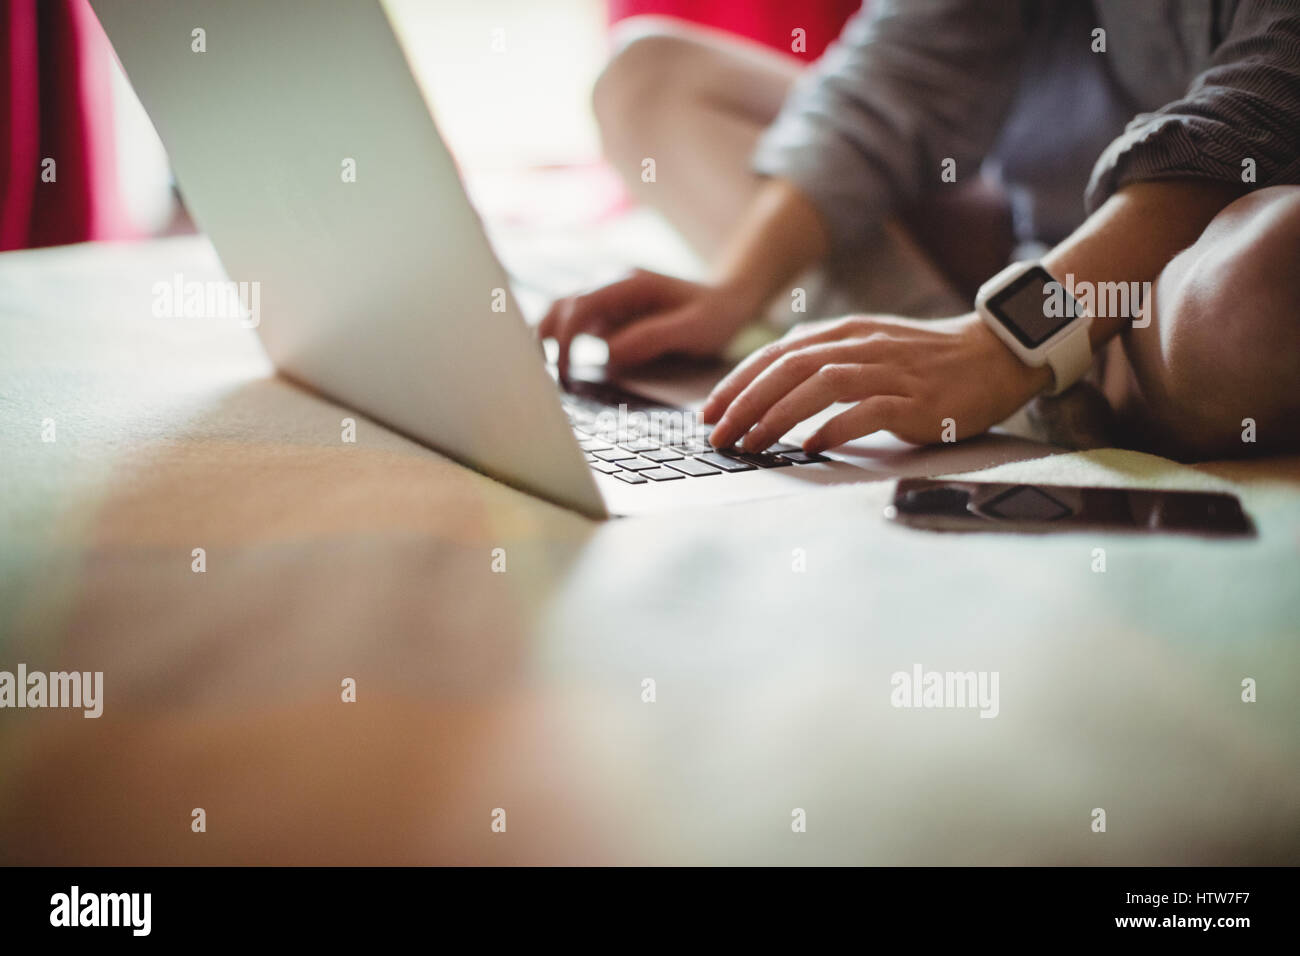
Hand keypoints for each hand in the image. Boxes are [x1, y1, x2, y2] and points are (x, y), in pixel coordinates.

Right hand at [536, 268, 754, 380]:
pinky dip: (560, 343)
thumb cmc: (714, 314)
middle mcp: (610, 284)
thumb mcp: (694, 328)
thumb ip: (653, 338)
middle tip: (546, 379)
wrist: (727, 300)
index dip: (566, 338)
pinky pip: (573, 324)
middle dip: (547, 340)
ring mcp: (606, 298)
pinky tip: (560, 368)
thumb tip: (609, 354)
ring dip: (548, 340)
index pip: (580, 305)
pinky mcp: (607, 313)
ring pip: (560, 312)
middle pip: (560, 306)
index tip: (565, 371)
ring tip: (545, 374)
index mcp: (629, 283)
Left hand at [700, 313, 1051, 451]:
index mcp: (846, 332)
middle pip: (789, 368)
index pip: (778, 353)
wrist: (996, 355)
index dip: (738, 381)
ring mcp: (890, 371)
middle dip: (745, 402)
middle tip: (718, 434)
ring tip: (751, 443)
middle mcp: (863, 346)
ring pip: (820, 385)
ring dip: (778, 415)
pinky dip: (832, 429)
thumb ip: (826, 357)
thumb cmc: (928, 360)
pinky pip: (866, 412)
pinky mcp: (916, 400)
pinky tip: (809, 447)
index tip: (710, 411)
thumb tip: (773, 381)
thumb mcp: (870, 346)